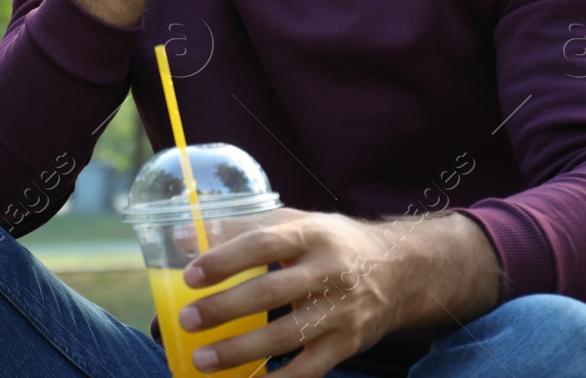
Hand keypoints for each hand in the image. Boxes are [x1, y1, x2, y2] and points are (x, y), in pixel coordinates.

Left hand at [175, 209, 498, 376]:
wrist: (401, 270)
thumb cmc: (332, 243)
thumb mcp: (298, 223)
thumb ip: (244, 227)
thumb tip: (183, 237)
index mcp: (311, 235)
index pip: (263, 243)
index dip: (225, 258)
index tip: (190, 272)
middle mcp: (328, 273)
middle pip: (270, 293)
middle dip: (224, 309)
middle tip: (188, 320)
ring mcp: (340, 312)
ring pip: (286, 336)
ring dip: (240, 351)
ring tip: (203, 359)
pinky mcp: (347, 344)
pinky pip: (309, 370)